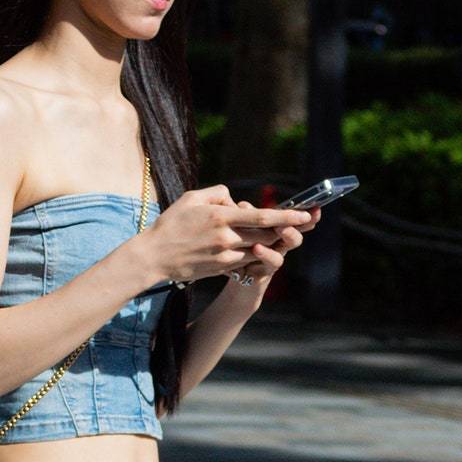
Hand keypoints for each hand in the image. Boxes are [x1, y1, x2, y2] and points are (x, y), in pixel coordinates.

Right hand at [142, 186, 316, 287]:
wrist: (154, 257)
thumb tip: (235, 199)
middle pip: (267, 235)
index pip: (263, 217)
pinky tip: (255, 247)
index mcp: (221, 217)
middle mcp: (227, 238)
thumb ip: (218, 193)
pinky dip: (253, 252)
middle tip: (306, 223)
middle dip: (287, 230)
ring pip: (259, 248)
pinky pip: (246, 259)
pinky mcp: (222, 268)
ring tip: (283, 234)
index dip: (288, 217)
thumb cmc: (171, 224)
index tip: (306, 215)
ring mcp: (225, 256)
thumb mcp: (192, 198)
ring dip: (271, 242)